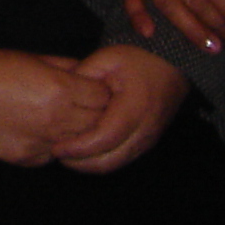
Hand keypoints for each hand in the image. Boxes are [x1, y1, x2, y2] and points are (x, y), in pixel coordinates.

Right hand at [0, 50, 111, 165]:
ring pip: (79, 143)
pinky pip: (53, 154)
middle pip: (97, 122)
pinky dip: (51, 144)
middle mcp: (56, 119)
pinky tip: (36, 130)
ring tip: (59, 118)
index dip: (99, 91)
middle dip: (93, 113)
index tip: (90, 89)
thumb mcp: (31, 58)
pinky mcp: (27, 158)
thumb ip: (65, 66)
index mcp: (59, 89)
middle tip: (80, 105)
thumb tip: (89, 74)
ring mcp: (42, 142)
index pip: (103, 97)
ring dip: (75, 131)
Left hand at [53, 45, 188, 173]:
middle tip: (55, 152)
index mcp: (135, 108)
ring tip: (65, 154)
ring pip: (116, 164)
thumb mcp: (106, 59)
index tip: (56, 147)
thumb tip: (58, 96)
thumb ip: (82, 77)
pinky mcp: (146, 142)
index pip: (104, 138)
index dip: (79, 147)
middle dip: (80, 163)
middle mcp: (145, 130)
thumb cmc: (136, 59)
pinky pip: (123, 159)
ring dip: (89, 164)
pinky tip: (82, 152)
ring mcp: (148, 139)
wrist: (169, 66)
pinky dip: (101, 161)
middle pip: (110, 160)